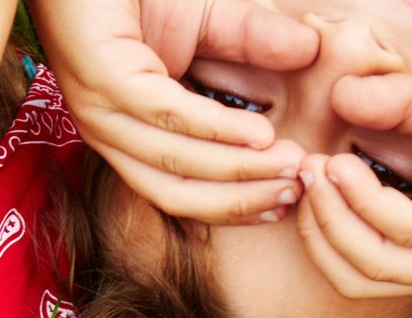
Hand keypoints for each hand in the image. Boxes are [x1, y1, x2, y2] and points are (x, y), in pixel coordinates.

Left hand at [35, 0, 317, 224]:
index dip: (234, 203)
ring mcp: (101, 109)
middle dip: (240, 199)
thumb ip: (253, 40)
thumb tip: (310, 49)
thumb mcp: (207, 20)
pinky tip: (258, 133)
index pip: (180, 191)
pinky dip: (215, 129)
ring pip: (173, 162)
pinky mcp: (102, 78)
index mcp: (127, 135)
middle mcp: (109, 134)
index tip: (288, 201)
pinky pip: (165, 115)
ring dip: (238, 170)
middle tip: (296, 191)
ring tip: (288, 164)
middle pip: (176, 193)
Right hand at [295, 74, 411, 295]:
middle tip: (299, 173)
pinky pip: (407, 231)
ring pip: (372, 264)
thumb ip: (397, 108)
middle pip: (355, 277)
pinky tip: (347, 164)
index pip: (358, 265)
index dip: (318, 224)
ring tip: (317, 167)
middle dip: (314, 229)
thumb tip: (338, 97)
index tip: (301, 170)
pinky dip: (366, 202)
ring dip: (331, 217)